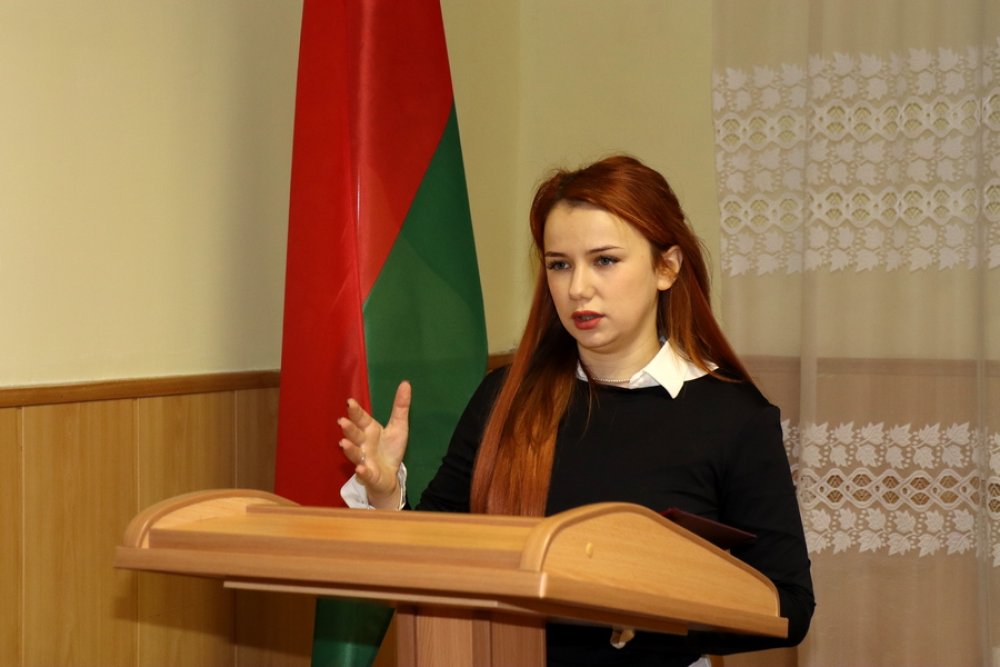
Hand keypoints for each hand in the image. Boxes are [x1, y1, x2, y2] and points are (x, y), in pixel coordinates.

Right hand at [338, 381, 410, 508]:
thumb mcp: (399, 426)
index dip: (355, 411)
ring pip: (354, 453)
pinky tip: (360, 468)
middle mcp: (363, 443)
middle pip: (355, 434)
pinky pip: (365, 473)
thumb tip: (406, 383)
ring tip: (343, 443)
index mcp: (369, 430)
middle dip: (349, 429)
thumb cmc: (390, 449)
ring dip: (349, 449)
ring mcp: (364, 459)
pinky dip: (362, 471)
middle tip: (342, 421)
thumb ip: (400, 406)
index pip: (361, 418)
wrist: (389, 476)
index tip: (349, 402)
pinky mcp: (369, 475)